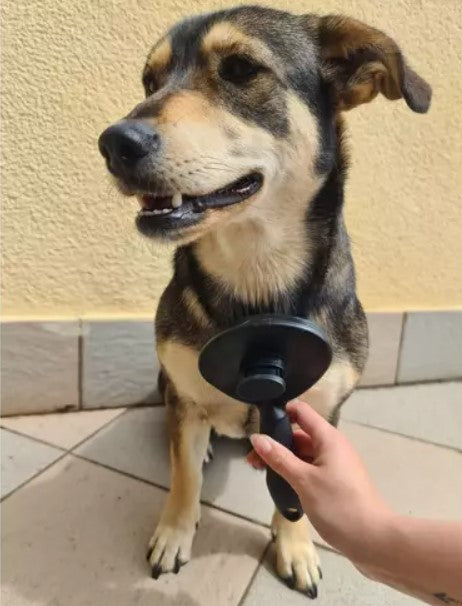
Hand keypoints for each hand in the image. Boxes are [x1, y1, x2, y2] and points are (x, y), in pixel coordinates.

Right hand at [249, 400, 392, 559]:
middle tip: (252, 459)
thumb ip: (279, 458)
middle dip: (276, 443)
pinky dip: (295, 472)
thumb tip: (257, 437)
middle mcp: (333, 446)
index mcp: (328, 438)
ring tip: (261, 473)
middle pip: (300, 434)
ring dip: (284, 460)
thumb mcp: (304, 480)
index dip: (280, 412)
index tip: (259, 424)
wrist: (374, 540)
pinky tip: (281, 485)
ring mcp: (336, 465)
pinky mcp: (336, 482)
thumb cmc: (339, 505)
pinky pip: (311, 469)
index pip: (301, 411)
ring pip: (304, 454)